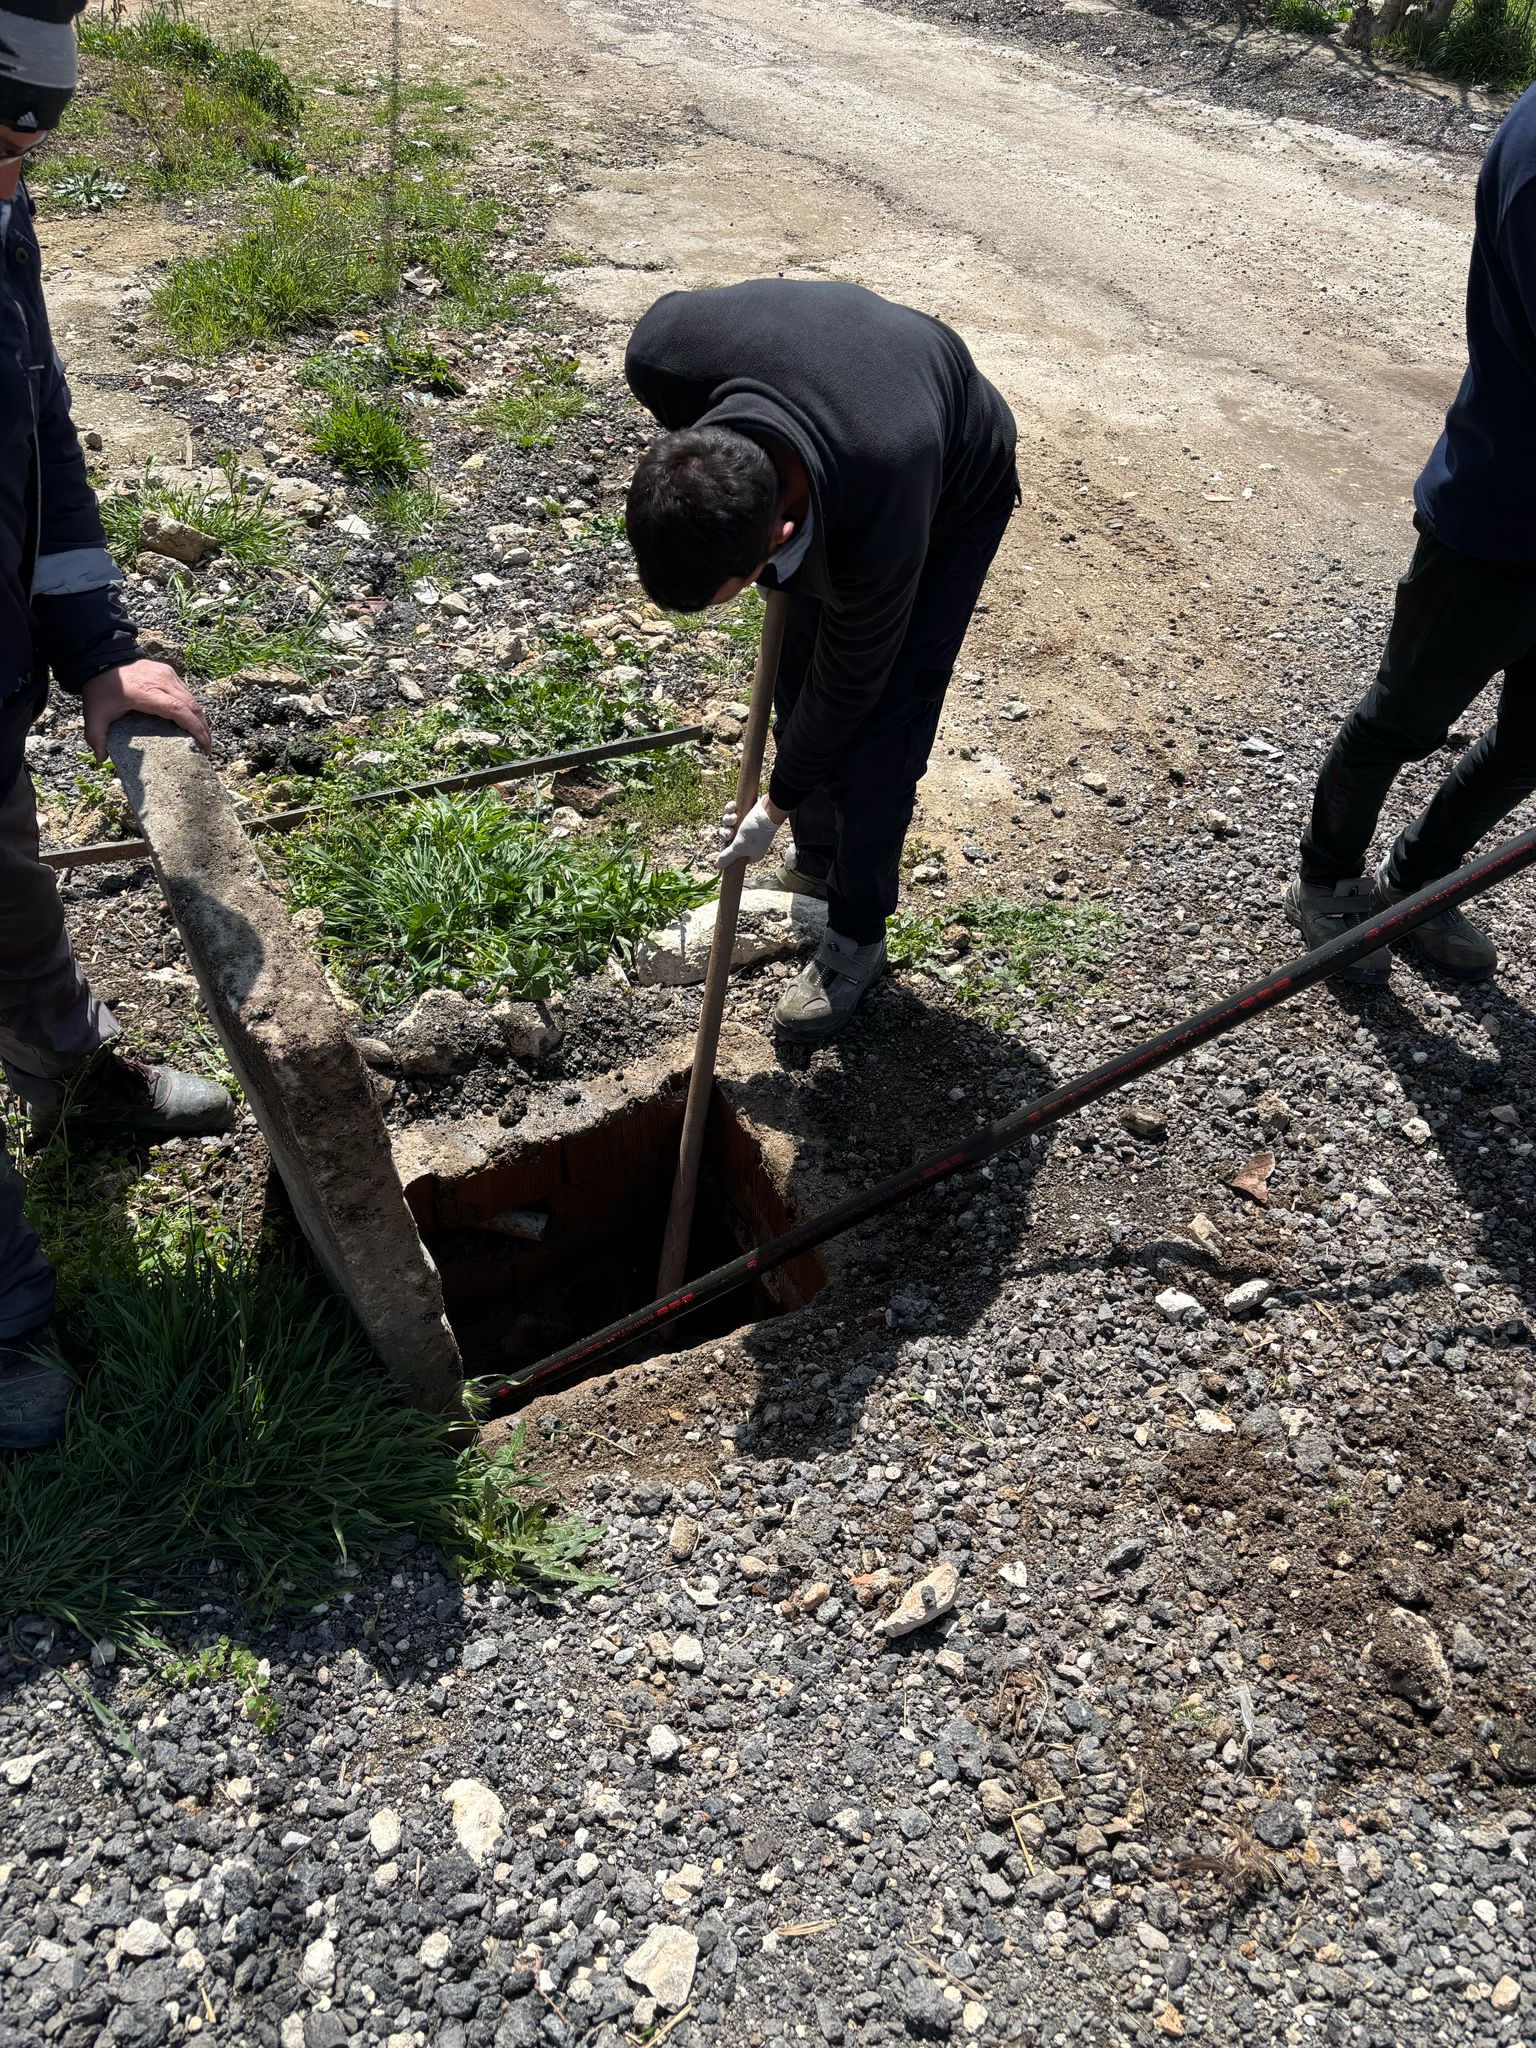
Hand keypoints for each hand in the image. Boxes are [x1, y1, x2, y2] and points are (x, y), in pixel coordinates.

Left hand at [81, 659, 211, 761]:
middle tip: (206, 749)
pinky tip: (191, 721)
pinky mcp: (169, 672)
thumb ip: (96, 737)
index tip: (203, 746)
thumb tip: (100, 759)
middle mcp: (162, 682)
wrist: (102, 657)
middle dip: (203, 729)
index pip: (179, 711)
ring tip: (202, 737)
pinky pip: (186, 692)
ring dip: (200, 719)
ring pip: (192, 699)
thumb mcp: (94, 713)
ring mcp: (167, 675)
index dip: (195, 729)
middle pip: (192, 707)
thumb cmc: (101, 687)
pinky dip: (192, 708)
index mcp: (147, 693)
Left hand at [714, 795, 785, 870]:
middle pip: (729, 839)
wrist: (769, 810)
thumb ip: (728, 857)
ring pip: (729, 825)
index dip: (727, 851)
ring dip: (728, 820)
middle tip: (730, 832)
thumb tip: (718, 866)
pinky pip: (732, 813)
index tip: (726, 844)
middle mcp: (749, 841)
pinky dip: (731, 810)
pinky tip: (734, 807)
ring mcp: (747, 827)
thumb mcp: (739, 847)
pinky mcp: (746, 814)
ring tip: (734, 818)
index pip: (734, 857)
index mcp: (751, 853)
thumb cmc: (756, 832)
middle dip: (726, 833)